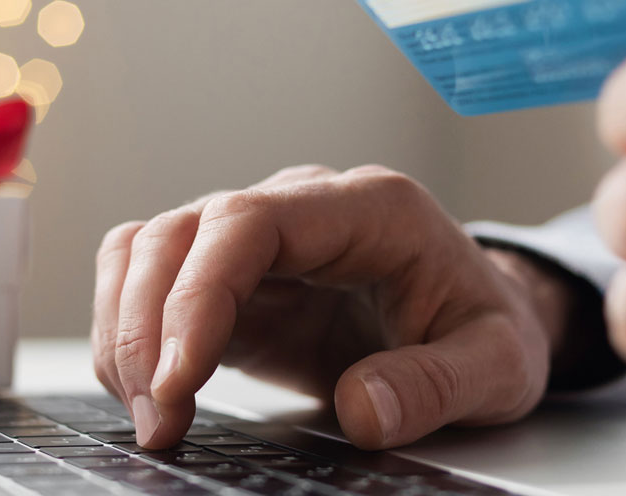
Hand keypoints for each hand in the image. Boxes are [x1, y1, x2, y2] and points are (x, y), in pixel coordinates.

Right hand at [92, 165, 566, 449]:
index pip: (249, 221)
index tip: (179, 379)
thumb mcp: (498, 365)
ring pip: (149, 247)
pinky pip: (149, 279)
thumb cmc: (487, 328)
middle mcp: (302, 205)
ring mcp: (259, 238)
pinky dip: (128, 331)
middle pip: (182, 231)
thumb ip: (438, 385)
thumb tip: (363, 409)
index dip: (198, 295)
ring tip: (150, 416)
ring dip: (127, 329)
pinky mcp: (231, 277)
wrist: (480, 318)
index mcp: (370, 208)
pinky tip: (147, 393)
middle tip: (159, 421)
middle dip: (148, 327)